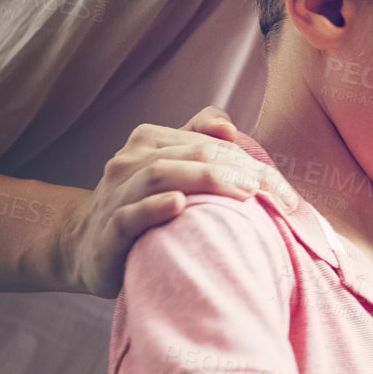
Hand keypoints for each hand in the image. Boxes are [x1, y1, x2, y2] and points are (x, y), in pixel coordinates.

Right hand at [59, 106, 299, 297]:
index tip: (286, 193)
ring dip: (206, 180)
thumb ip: (199, 140)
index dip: (252, 162)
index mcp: (151, 142)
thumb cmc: (143, 205)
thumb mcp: (172, 169)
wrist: (86, 247)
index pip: (210, 143)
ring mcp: (115, 195)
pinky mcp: (106, 232)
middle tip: (274, 192)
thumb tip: (228, 126)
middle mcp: (130, 162)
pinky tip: (179, 204)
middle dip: (238, 169)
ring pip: (160, 175)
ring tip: (245, 193)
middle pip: (192, 154)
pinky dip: (154, 208)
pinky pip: (128, 216)